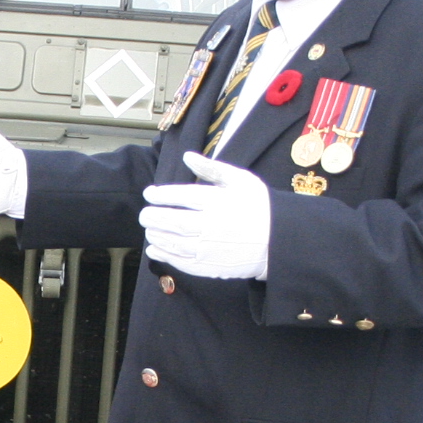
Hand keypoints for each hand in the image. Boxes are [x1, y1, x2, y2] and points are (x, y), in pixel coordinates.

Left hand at [139, 150, 271, 279]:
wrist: (278, 240)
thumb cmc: (259, 207)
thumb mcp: (240, 180)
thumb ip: (212, 169)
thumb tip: (187, 156)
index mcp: (218, 202)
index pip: (181, 196)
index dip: (161, 195)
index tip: (149, 194)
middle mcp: (211, 225)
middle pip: (173, 221)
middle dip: (153, 217)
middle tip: (144, 214)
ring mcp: (210, 248)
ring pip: (174, 242)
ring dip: (156, 236)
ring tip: (150, 229)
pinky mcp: (210, 266)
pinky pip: (181, 261)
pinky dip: (164, 256)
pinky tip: (155, 249)